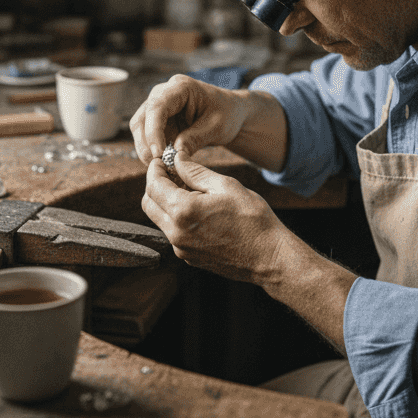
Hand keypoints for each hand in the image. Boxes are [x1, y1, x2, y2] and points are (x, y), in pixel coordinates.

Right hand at [129, 75, 253, 165]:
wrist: (230, 112)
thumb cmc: (227, 113)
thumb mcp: (217, 127)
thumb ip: (196, 138)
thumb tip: (175, 154)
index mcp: (180, 87)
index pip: (157, 107)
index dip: (153, 131)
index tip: (158, 153)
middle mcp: (163, 94)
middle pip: (142, 118)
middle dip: (146, 143)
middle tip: (157, 165)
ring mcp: (158, 107)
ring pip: (139, 129)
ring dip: (146, 149)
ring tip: (162, 166)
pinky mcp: (158, 121)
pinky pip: (146, 137)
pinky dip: (151, 151)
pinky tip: (163, 163)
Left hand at [141, 153, 300, 284]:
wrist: (269, 257)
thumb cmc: (253, 220)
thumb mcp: (226, 186)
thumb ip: (195, 172)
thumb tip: (177, 159)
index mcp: (184, 211)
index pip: (153, 186)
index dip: (155, 169)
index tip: (162, 161)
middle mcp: (176, 233)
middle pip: (149, 204)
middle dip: (155, 186)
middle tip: (170, 174)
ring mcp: (181, 248)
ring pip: (159, 220)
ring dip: (165, 203)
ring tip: (188, 191)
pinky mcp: (188, 257)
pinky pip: (173, 234)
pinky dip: (176, 219)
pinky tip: (197, 211)